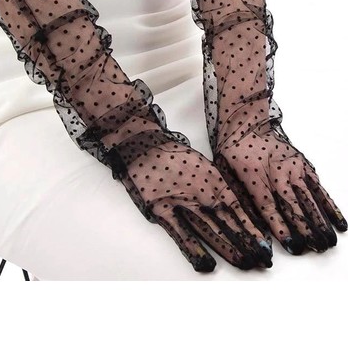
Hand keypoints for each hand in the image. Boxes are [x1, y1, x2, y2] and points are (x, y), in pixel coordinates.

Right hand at [117, 132, 272, 270]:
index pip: (239, 209)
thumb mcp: (202, 167)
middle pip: (228, 222)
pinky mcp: (160, 209)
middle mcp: (201, 192)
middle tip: (262, 260)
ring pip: (209, 229)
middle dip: (247, 242)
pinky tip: (205, 263)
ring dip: (227, 247)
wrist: (143, 145)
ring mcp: (181, 202)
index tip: (266, 244)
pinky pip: (179, 232)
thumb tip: (238, 209)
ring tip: (244, 263)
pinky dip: (193, 249)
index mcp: (213, 180)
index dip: (253, 228)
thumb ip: (218, 186)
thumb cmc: (173, 156)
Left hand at [214, 122, 346, 253]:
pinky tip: (338, 222)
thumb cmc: (234, 151)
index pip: (268, 205)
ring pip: (308, 198)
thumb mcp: (226, 173)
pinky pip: (318, 187)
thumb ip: (239, 197)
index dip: (280, 225)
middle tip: (315, 248)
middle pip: (293, 204)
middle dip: (305, 229)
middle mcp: (277, 171)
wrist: (247, 126)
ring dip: (319, 221)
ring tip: (327, 241)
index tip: (290, 243)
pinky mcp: (303, 165)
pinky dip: (328, 205)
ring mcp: (293, 167)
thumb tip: (248, 225)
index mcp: (254, 174)